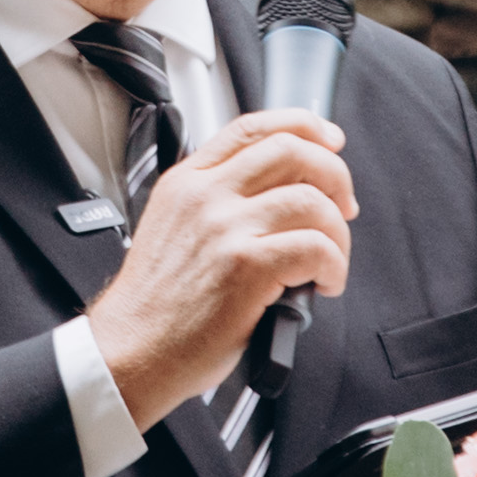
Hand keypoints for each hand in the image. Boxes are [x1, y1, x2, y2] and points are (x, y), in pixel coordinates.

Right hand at [87, 108, 349, 424]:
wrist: (133, 351)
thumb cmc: (157, 306)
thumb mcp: (174, 228)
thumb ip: (217, 202)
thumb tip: (283, 192)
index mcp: (188, 182)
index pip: (253, 127)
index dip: (303, 126)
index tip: (329, 139)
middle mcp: (206, 196)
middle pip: (292, 151)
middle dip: (334, 174)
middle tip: (344, 205)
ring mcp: (226, 228)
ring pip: (312, 201)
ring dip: (338, 233)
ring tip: (330, 260)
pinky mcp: (246, 267)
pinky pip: (316, 248)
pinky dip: (334, 266)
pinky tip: (324, 283)